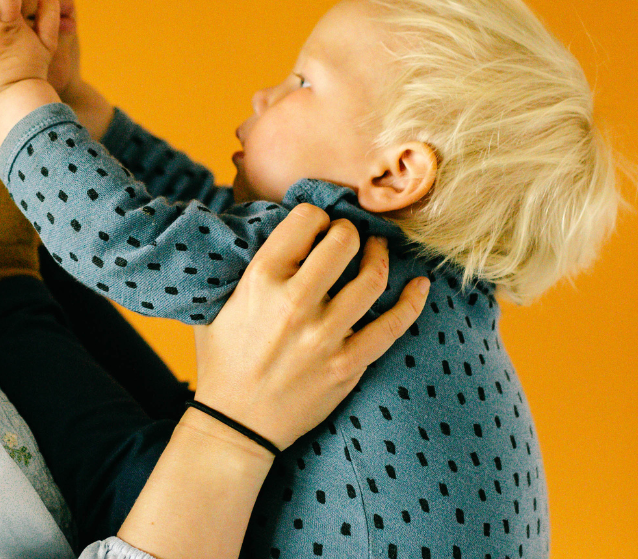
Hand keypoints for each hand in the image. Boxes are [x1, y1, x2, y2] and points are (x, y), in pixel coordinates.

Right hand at [192, 204, 429, 451]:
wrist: (235, 423)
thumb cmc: (223, 359)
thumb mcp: (218, 303)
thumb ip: (247, 268)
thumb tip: (275, 234)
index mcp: (260, 280)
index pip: (304, 220)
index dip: (315, 216)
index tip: (317, 226)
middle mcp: (295, 303)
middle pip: (343, 241)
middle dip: (349, 231)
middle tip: (348, 237)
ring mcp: (324, 336)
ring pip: (371, 278)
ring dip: (380, 256)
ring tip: (377, 251)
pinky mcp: (347, 364)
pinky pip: (392, 326)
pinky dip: (411, 302)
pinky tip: (419, 286)